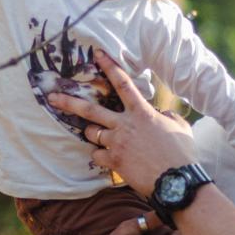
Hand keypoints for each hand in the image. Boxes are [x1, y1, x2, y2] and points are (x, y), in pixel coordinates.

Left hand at [51, 51, 196, 195]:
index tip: (97, 54)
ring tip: (99, 135)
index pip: (123, 83)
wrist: (177, 181)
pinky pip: (97, 156)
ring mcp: (117, 144)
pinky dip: (100, 156)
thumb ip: (167, 116)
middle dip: (69, 102)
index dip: (110, 67)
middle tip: (52, 96)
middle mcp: (125, 125)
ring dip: (92, 133)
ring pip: (92, 133)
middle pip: (91, 110)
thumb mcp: (179, 126)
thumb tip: (161, 115)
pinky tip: (110, 158)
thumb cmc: (182, 153)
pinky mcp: (114, 162)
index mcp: (142, 112)